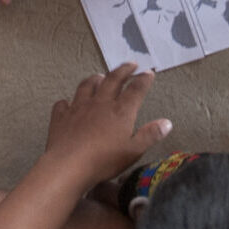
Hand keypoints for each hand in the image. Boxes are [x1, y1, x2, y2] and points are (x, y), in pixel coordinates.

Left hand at [44, 65, 170, 184]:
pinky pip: (63, 104)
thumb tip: (167, 122)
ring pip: (87, 86)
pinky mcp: (61, 116)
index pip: (135, 90)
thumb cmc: (104, 160)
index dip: (143, 80)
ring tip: (100, 76)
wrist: (68, 164)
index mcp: (120, 111)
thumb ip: (150, 135)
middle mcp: (100, 103)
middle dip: (123, 70)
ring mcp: (78, 107)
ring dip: (95, 79)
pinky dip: (67, 101)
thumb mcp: (134, 151)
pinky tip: (68, 103)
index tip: (149, 73)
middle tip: (131, 64)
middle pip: (113, 80)